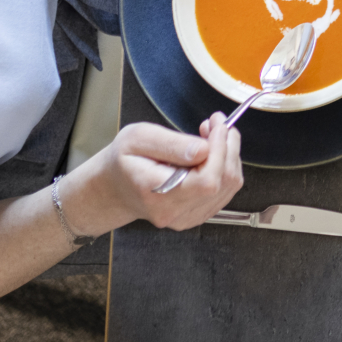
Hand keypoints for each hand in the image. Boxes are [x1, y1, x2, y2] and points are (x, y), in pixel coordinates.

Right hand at [62, 119, 243, 235]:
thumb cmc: (123, 160)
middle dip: (227, 148)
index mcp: (156, 192)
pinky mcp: (193, 216)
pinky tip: (210, 154)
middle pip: (222, 183)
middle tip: (217, 124)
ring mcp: (184, 218)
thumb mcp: (138, 138)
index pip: (206, 180)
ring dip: (228, 157)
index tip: (219, 125)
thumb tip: (204, 150)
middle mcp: (172, 211)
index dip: (221, 151)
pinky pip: (223, 194)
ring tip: (212, 136)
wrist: (113, 187)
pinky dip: (224, 169)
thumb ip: (172, 144)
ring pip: (228, 188)